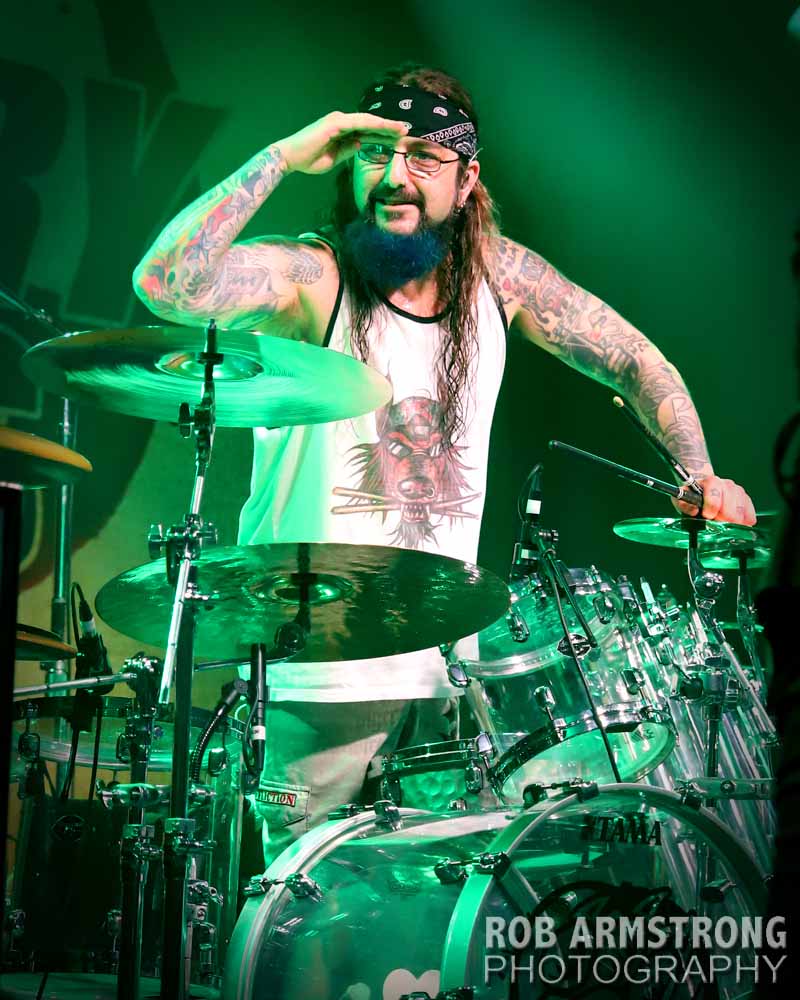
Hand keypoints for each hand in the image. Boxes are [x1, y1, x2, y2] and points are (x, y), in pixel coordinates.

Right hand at [275, 112, 408, 175]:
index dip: (383, 134)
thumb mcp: (334, 158)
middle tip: (407, 129)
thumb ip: (348, 150)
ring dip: (385, 124)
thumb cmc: (308, 160)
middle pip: (370, 123)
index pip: (367, 130)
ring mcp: (338, 120)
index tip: (398, 138)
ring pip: (367, 121)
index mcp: (342, 129)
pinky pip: (359, 123)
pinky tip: (386, 128)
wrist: (290, 158)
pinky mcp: (335, 123)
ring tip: (401, 128)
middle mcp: (342, 121)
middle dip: (389, 127)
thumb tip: (361, 145)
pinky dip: (373, 125)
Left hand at [673, 475, 756, 524]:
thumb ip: (685, 505)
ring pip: (740, 514)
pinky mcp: (747, 500)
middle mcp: (727, 484)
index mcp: (711, 482)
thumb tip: (694, 510)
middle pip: (730, 511)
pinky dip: (742, 523)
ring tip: (721, 520)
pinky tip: (733, 521)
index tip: (707, 515)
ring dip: (730, 522)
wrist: (703, 489)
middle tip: (714, 520)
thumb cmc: (694, 496)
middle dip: (721, 519)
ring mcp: (739, 492)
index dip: (711, 508)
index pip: (715, 496)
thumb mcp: (684, 499)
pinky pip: (749, 517)